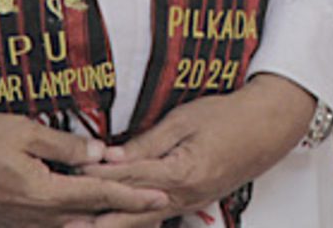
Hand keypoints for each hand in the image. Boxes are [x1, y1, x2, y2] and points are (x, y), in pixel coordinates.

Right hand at [0, 113, 168, 226]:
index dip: (133, 195)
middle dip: (123, 213)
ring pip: (73, 225)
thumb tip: (102, 153)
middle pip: (91, 218)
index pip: (100, 195)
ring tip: (128, 207)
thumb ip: (67, 145)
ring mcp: (22, 223)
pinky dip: (76, 217)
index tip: (160, 197)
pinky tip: (87, 209)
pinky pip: (52, 225)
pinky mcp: (11, 222)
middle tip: (155, 204)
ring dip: (101, 217)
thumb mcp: (26, 133)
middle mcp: (35, 216)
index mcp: (43, 193)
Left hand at [76, 74, 317, 223]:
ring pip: (141, 221)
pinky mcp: (193, 203)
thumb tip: (111, 157)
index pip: (127, 180)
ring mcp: (190, 204)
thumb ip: (146, 143)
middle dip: (94, 220)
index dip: (95, 179)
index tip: (68, 178)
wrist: (269, 127)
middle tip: (63, 223)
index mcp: (181, 173)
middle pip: (129, 213)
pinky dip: (133, 221)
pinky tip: (116, 223)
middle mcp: (184, 196)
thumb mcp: (185, 119)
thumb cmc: (230, 116)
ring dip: (110, 225)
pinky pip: (157, 217)